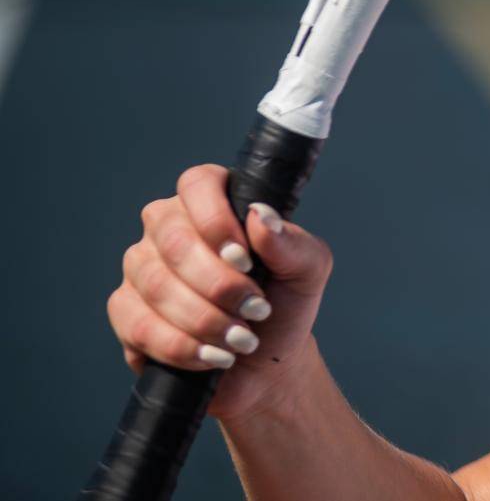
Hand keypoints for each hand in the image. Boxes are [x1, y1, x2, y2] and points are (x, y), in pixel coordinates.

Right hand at [107, 164, 333, 422]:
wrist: (265, 362)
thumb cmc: (284, 303)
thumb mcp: (307, 271)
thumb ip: (290, 242)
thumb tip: (261, 215)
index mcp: (213, 202)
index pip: (198, 184)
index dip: (216, 221)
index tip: (246, 261)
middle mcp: (169, 226)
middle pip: (174, 241)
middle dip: (220, 285)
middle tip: (256, 311)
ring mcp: (141, 267)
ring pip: (157, 286)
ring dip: (206, 320)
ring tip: (242, 340)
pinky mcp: (125, 310)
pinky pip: (139, 325)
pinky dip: (181, 346)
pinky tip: (212, 356)